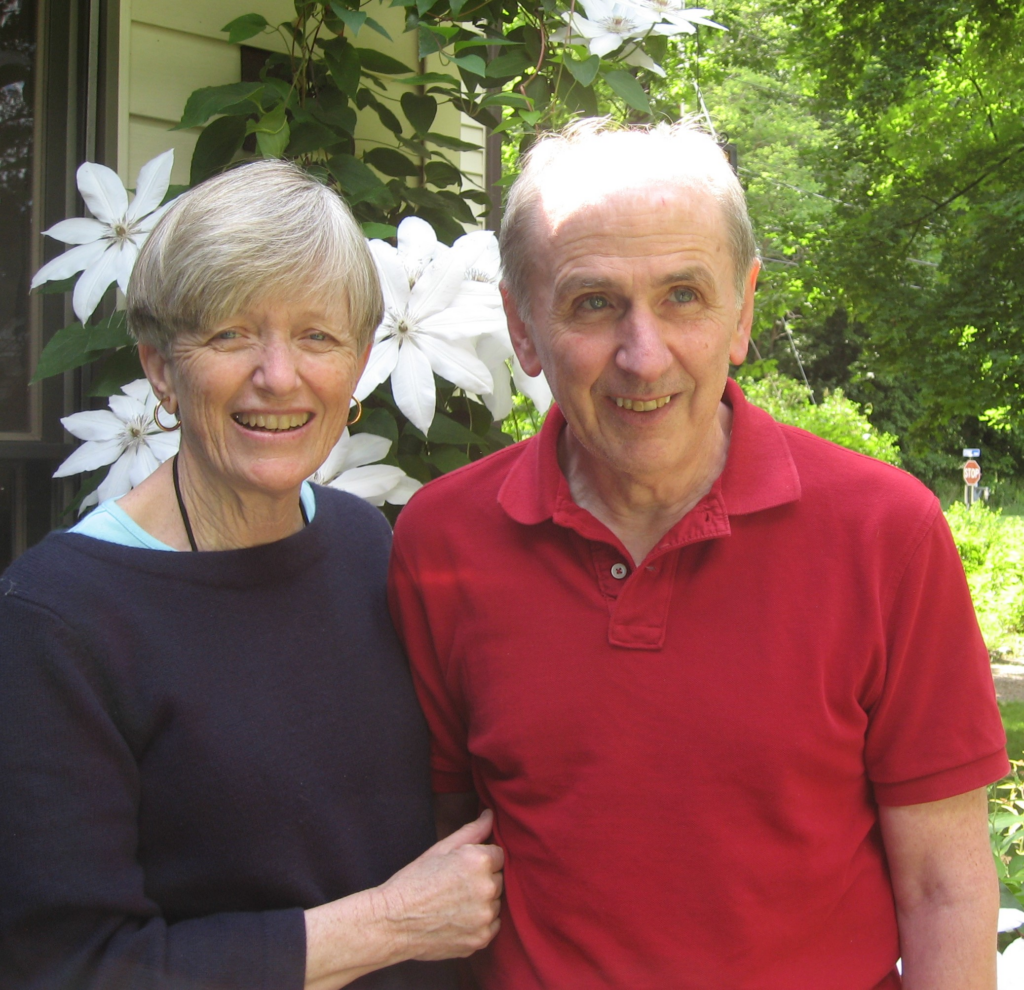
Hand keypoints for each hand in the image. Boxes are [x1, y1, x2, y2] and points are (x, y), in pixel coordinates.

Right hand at [375, 808, 503, 960]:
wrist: (393, 922)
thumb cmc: (415, 881)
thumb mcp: (441, 848)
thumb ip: (472, 831)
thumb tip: (490, 815)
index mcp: (479, 861)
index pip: (498, 855)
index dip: (480, 859)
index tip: (462, 868)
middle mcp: (487, 888)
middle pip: (498, 879)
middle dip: (482, 880)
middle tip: (455, 886)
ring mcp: (485, 917)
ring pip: (495, 903)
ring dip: (482, 902)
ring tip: (454, 904)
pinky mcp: (481, 939)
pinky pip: (491, 925)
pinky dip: (480, 923)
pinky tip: (457, 919)